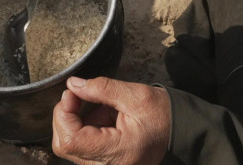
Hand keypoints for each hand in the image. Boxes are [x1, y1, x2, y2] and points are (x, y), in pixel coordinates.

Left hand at [52, 77, 170, 164]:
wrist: (180, 132)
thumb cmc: (163, 116)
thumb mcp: (135, 95)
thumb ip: (101, 89)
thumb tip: (73, 85)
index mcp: (118, 153)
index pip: (71, 140)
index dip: (63, 114)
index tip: (72, 93)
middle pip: (64, 145)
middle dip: (65, 116)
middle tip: (78, 95)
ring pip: (69, 146)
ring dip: (76, 121)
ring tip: (101, 109)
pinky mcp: (103, 163)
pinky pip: (80, 146)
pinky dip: (84, 128)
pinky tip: (102, 118)